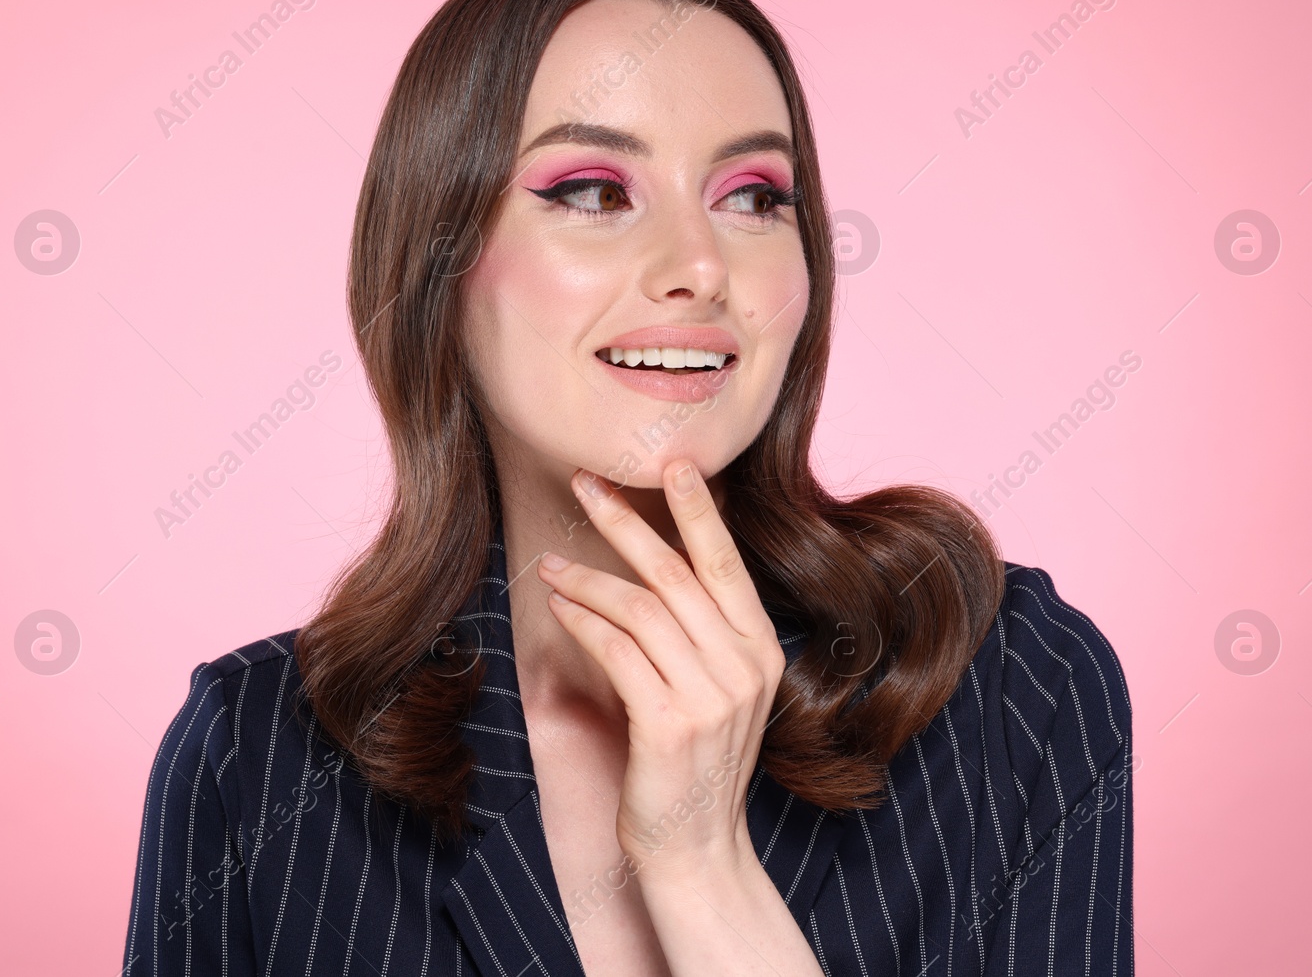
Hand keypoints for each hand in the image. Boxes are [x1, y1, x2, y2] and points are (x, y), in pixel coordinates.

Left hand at [537, 462, 786, 878]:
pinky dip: (583, 621)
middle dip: (626, 521)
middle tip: (585, 484)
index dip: (698, 509)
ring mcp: (711, 696)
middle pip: (676, 572)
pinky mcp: (669, 724)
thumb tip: (655, 565)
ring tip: (551, 565)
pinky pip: (617, 650)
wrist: (696, 848)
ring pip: (639, 608)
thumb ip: (701, 634)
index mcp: (761, 650)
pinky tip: (560, 606)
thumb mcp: (717, 691)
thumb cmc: (694, 764)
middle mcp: (744, 666)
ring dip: (587, 579)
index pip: (726, 563)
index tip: (672, 463)